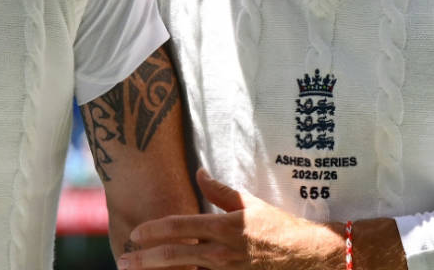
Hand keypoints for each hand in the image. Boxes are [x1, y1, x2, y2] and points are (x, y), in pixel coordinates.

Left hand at [119, 167, 343, 269]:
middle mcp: (222, 253)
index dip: (153, 231)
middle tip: (124, 261)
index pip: (178, 227)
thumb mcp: (249, 203)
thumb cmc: (278, 227)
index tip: (135, 234)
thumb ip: (219, 190)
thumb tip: (198, 172)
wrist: (309, 256)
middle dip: (145, 260)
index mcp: (223, 227)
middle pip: (174, 257)